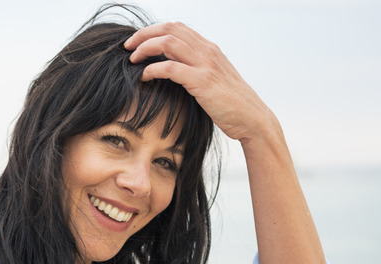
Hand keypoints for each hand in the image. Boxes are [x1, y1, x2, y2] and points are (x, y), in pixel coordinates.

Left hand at [124, 22, 281, 146]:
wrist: (252, 119)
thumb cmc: (231, 105)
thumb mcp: (214, 81)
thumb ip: (197, 71)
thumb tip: (175, 71)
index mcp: (209, 49)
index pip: (176, 27)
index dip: (153, 30)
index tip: (137, 42)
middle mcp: (207, 51)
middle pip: (169, 29)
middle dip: (144, 35)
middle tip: (127, 47)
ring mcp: (206, 64)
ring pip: (168, 43)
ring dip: (145, 48)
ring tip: (133, 60)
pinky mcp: (202, 81)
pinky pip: (170, 68)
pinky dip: (153, 69)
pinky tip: (144, 77)